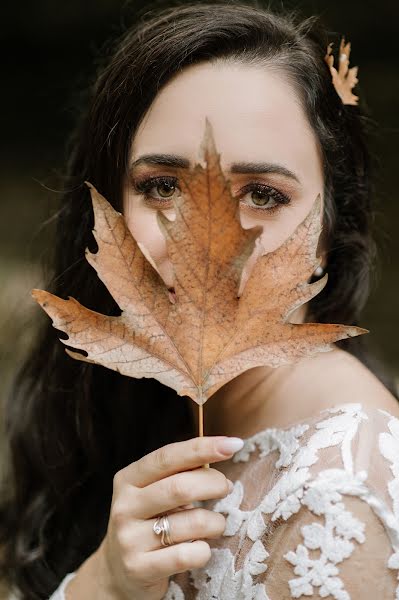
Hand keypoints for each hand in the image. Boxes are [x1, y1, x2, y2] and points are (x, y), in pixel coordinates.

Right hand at [96, 435, 241, 599]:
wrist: (118, 573)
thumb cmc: (149, 523)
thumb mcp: (154, 493)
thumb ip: (179, 473)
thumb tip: (221, 450)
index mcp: (128, 479)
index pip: (168, 457)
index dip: (202, 448)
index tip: (233, 444)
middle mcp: (125, 506)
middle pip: (180, 487)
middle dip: (214, 484)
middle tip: (226, 487)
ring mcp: (129, 539)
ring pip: (192, 523)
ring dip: (215, 522)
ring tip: (214, 525)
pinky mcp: (139, 569)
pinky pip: (188, 555)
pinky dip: (204, 551)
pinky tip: (199, 549)